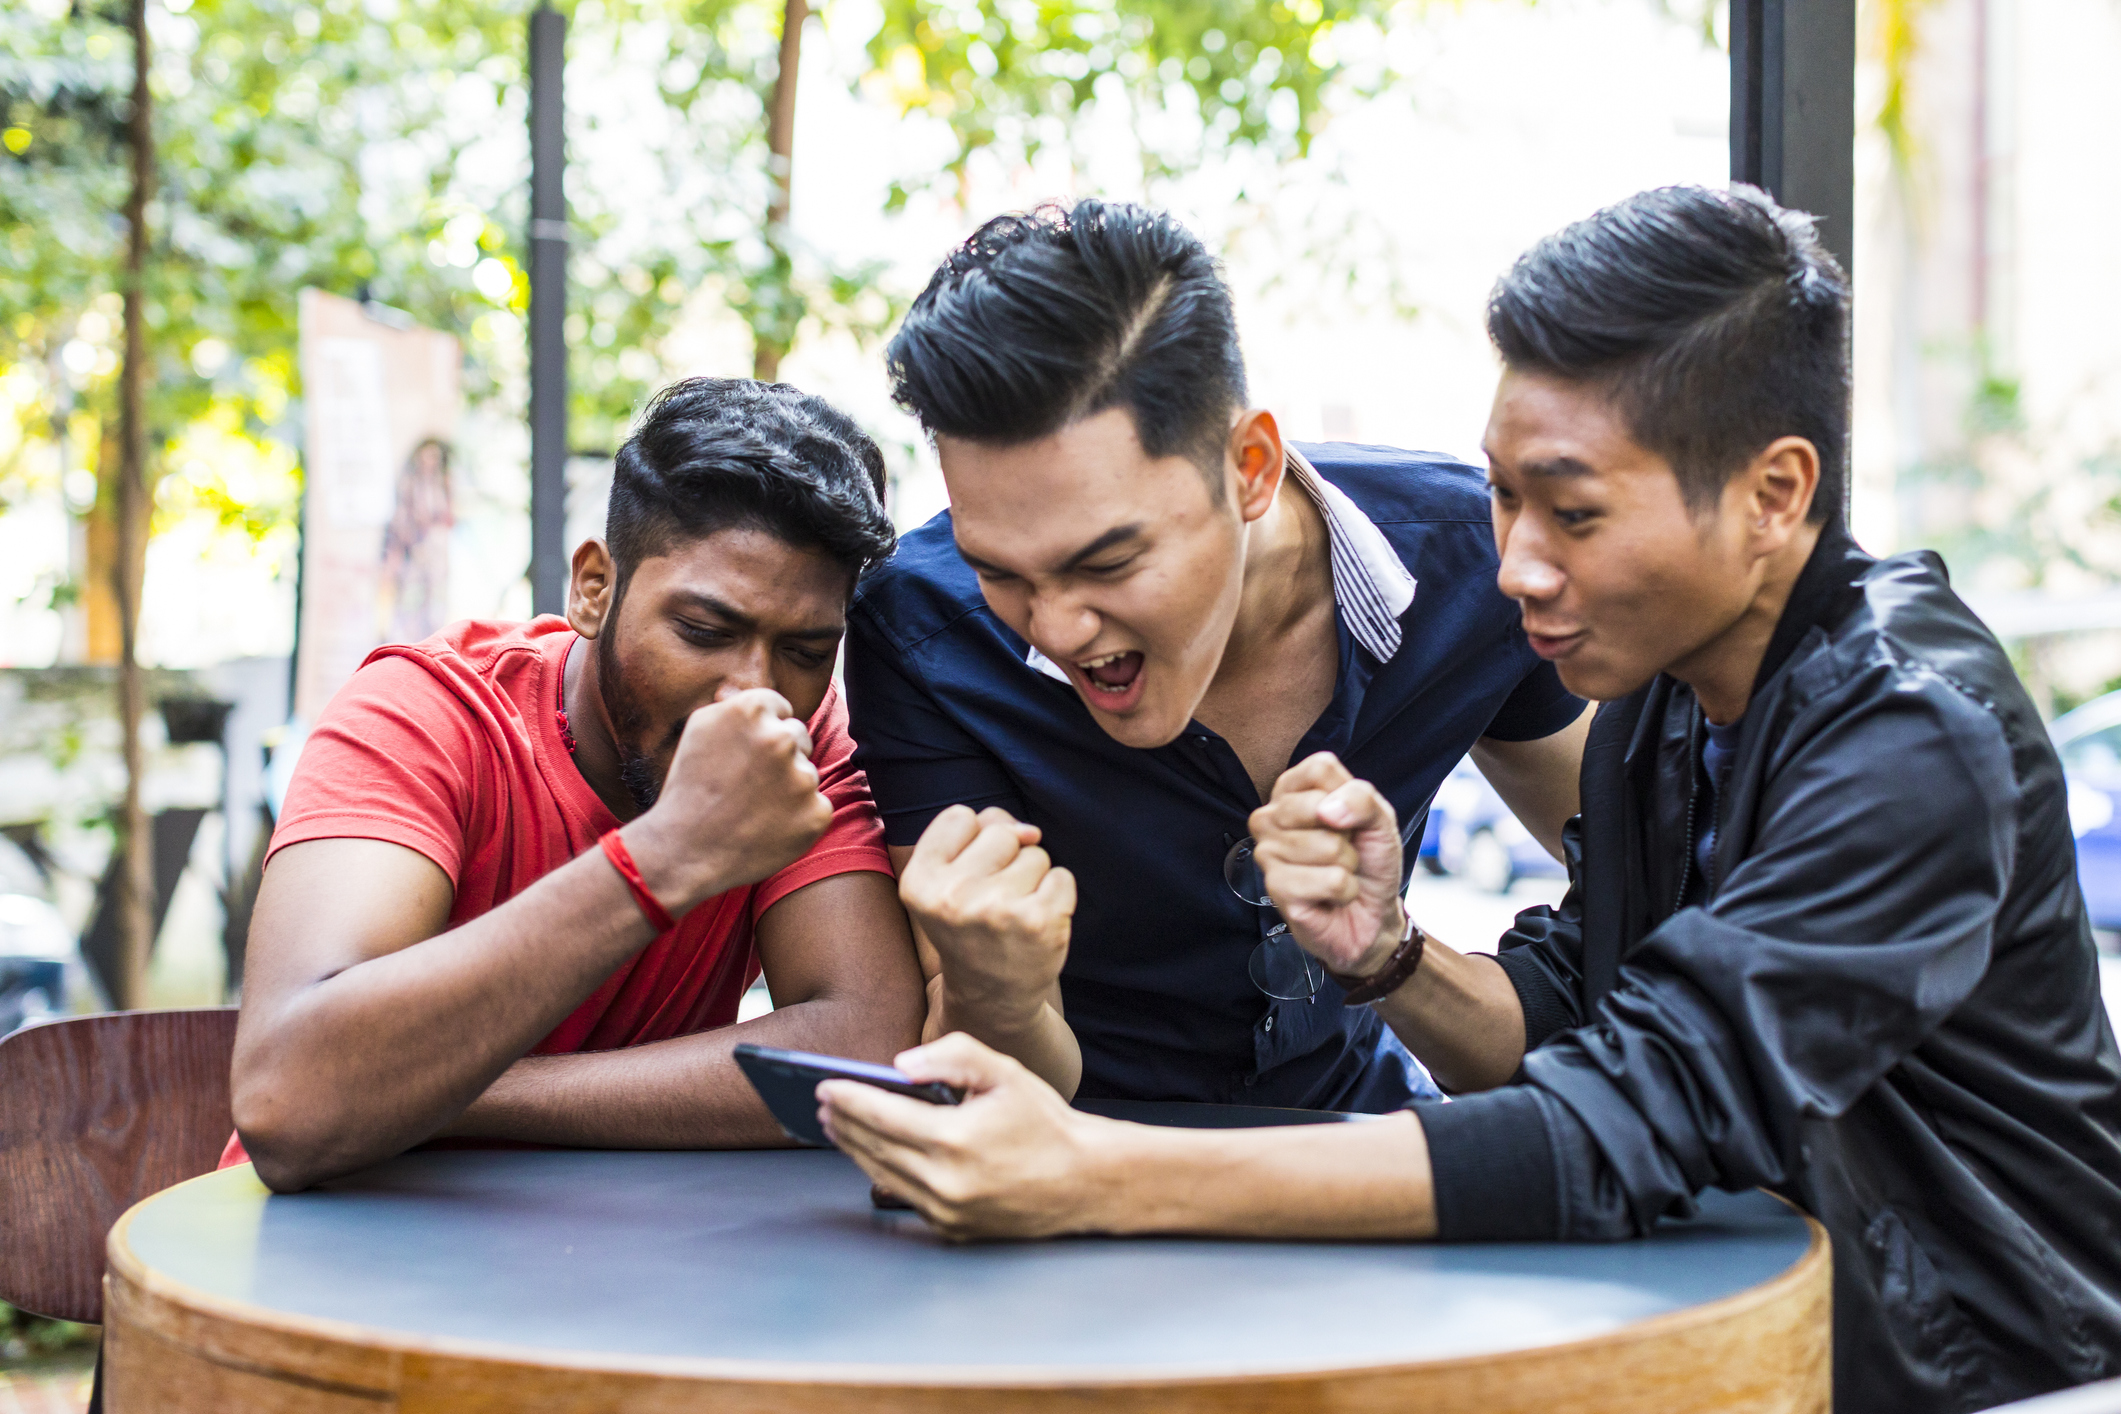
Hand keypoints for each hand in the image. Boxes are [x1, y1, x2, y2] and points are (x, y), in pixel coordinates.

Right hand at [628, 687, 832, 910]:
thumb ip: (733, 704)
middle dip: (780, 757)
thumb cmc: (688, 790)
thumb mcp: (699, 729)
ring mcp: (802, 777)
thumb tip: (751, 692)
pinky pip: (816, 806)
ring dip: (788, 788)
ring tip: (752, 809)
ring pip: (806, 773)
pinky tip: (767, 828)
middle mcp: (780, 738)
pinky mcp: (816, 813)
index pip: (780, 708)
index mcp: (751, 710)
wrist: (684, 851)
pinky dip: (798, 818)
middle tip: (747, 784)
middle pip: (798, 737)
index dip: (761, 732)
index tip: (745, 754)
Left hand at [819, 1033, 1104, 1239]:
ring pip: (881, 1174)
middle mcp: (945, 1183)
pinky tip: (872, 1153)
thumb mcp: (1005, 1072)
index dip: (848, 1098)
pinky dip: (882, 1171)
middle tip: (822, 1102)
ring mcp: (946, 1212)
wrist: (1086, 1181)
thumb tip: (900, 1064)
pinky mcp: (951, 1229)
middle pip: (873, 1147)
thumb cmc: (1046, 1123)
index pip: (882, 1115)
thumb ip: (952, 1055)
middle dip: (843, 1121)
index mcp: (955, 1140)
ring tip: (837, 1125)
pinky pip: (903, 1196)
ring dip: (854, 1147)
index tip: (824, 1085)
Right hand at [898, 806, 1073, 1032]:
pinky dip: (1057, 895)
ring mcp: (997, 910)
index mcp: (919, 883)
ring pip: (1035, 853)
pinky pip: (1062, 876)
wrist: (992, 998)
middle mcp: (953, 896)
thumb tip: (1029, 831)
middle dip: (1006, 858)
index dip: (971, 842)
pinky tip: (1037, 923)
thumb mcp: (947, 882)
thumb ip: (977, 836)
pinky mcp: (1039, 922)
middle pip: (1001, 831)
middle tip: (994, 901)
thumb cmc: (971, 927)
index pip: (959, 817)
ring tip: (1014, 914)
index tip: (968, 877)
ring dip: (1033, 879)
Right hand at [1249, 752, 1406, 976]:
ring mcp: (1267, 852)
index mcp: (1292, 790)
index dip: (1348, 796)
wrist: (1372, 913)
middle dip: (1348, 835)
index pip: (1319, 768)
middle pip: (1318, 806)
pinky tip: (1331, 896)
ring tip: (1337, 873)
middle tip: (1343, 850)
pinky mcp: (1276, 888)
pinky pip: (1329, 880)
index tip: (1349, 819)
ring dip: (1347, 866)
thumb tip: (1326, 811)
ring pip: (1327, 846)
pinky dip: (1344, 890)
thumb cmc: (1369, 860)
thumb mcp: (1380, 819)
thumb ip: (1361, 799)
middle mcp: (1270, 816)